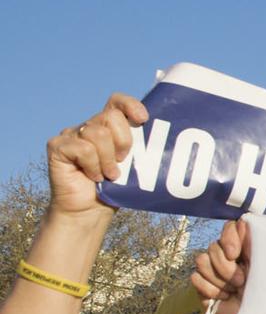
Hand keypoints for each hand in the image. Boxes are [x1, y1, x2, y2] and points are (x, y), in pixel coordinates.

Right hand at [47, 95, 145, 219]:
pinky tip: (93, 176)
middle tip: (123, 162)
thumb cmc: (115, 189)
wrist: (89, 211)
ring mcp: (71, 135)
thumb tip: (161, 137)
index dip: (130, 105)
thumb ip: (140, 148)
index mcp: (107, 127)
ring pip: (98, 133)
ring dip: (108, 160)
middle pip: (111, 117)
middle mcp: (88, 126)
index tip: (143, 119)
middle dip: (124, 141)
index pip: (116, 102)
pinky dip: (93, 166)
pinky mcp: (57, 146)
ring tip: (110, 175)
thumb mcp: (133, 166)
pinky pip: (83, 149)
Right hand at [191, 218, 251, 313]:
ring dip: (219, 280)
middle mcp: (227, 255)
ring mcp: (213, 270)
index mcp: (245, 247)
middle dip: (226, 267)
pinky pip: (195, 278)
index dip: (228, 238)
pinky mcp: (203, 285)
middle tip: (241, 282)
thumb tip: (244, 221)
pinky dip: (210, 290)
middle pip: (213, 247)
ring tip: (233, 291)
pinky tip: (223, 298)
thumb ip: (256, 243)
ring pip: (201, 260)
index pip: (230, 227)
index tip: (235, 254)